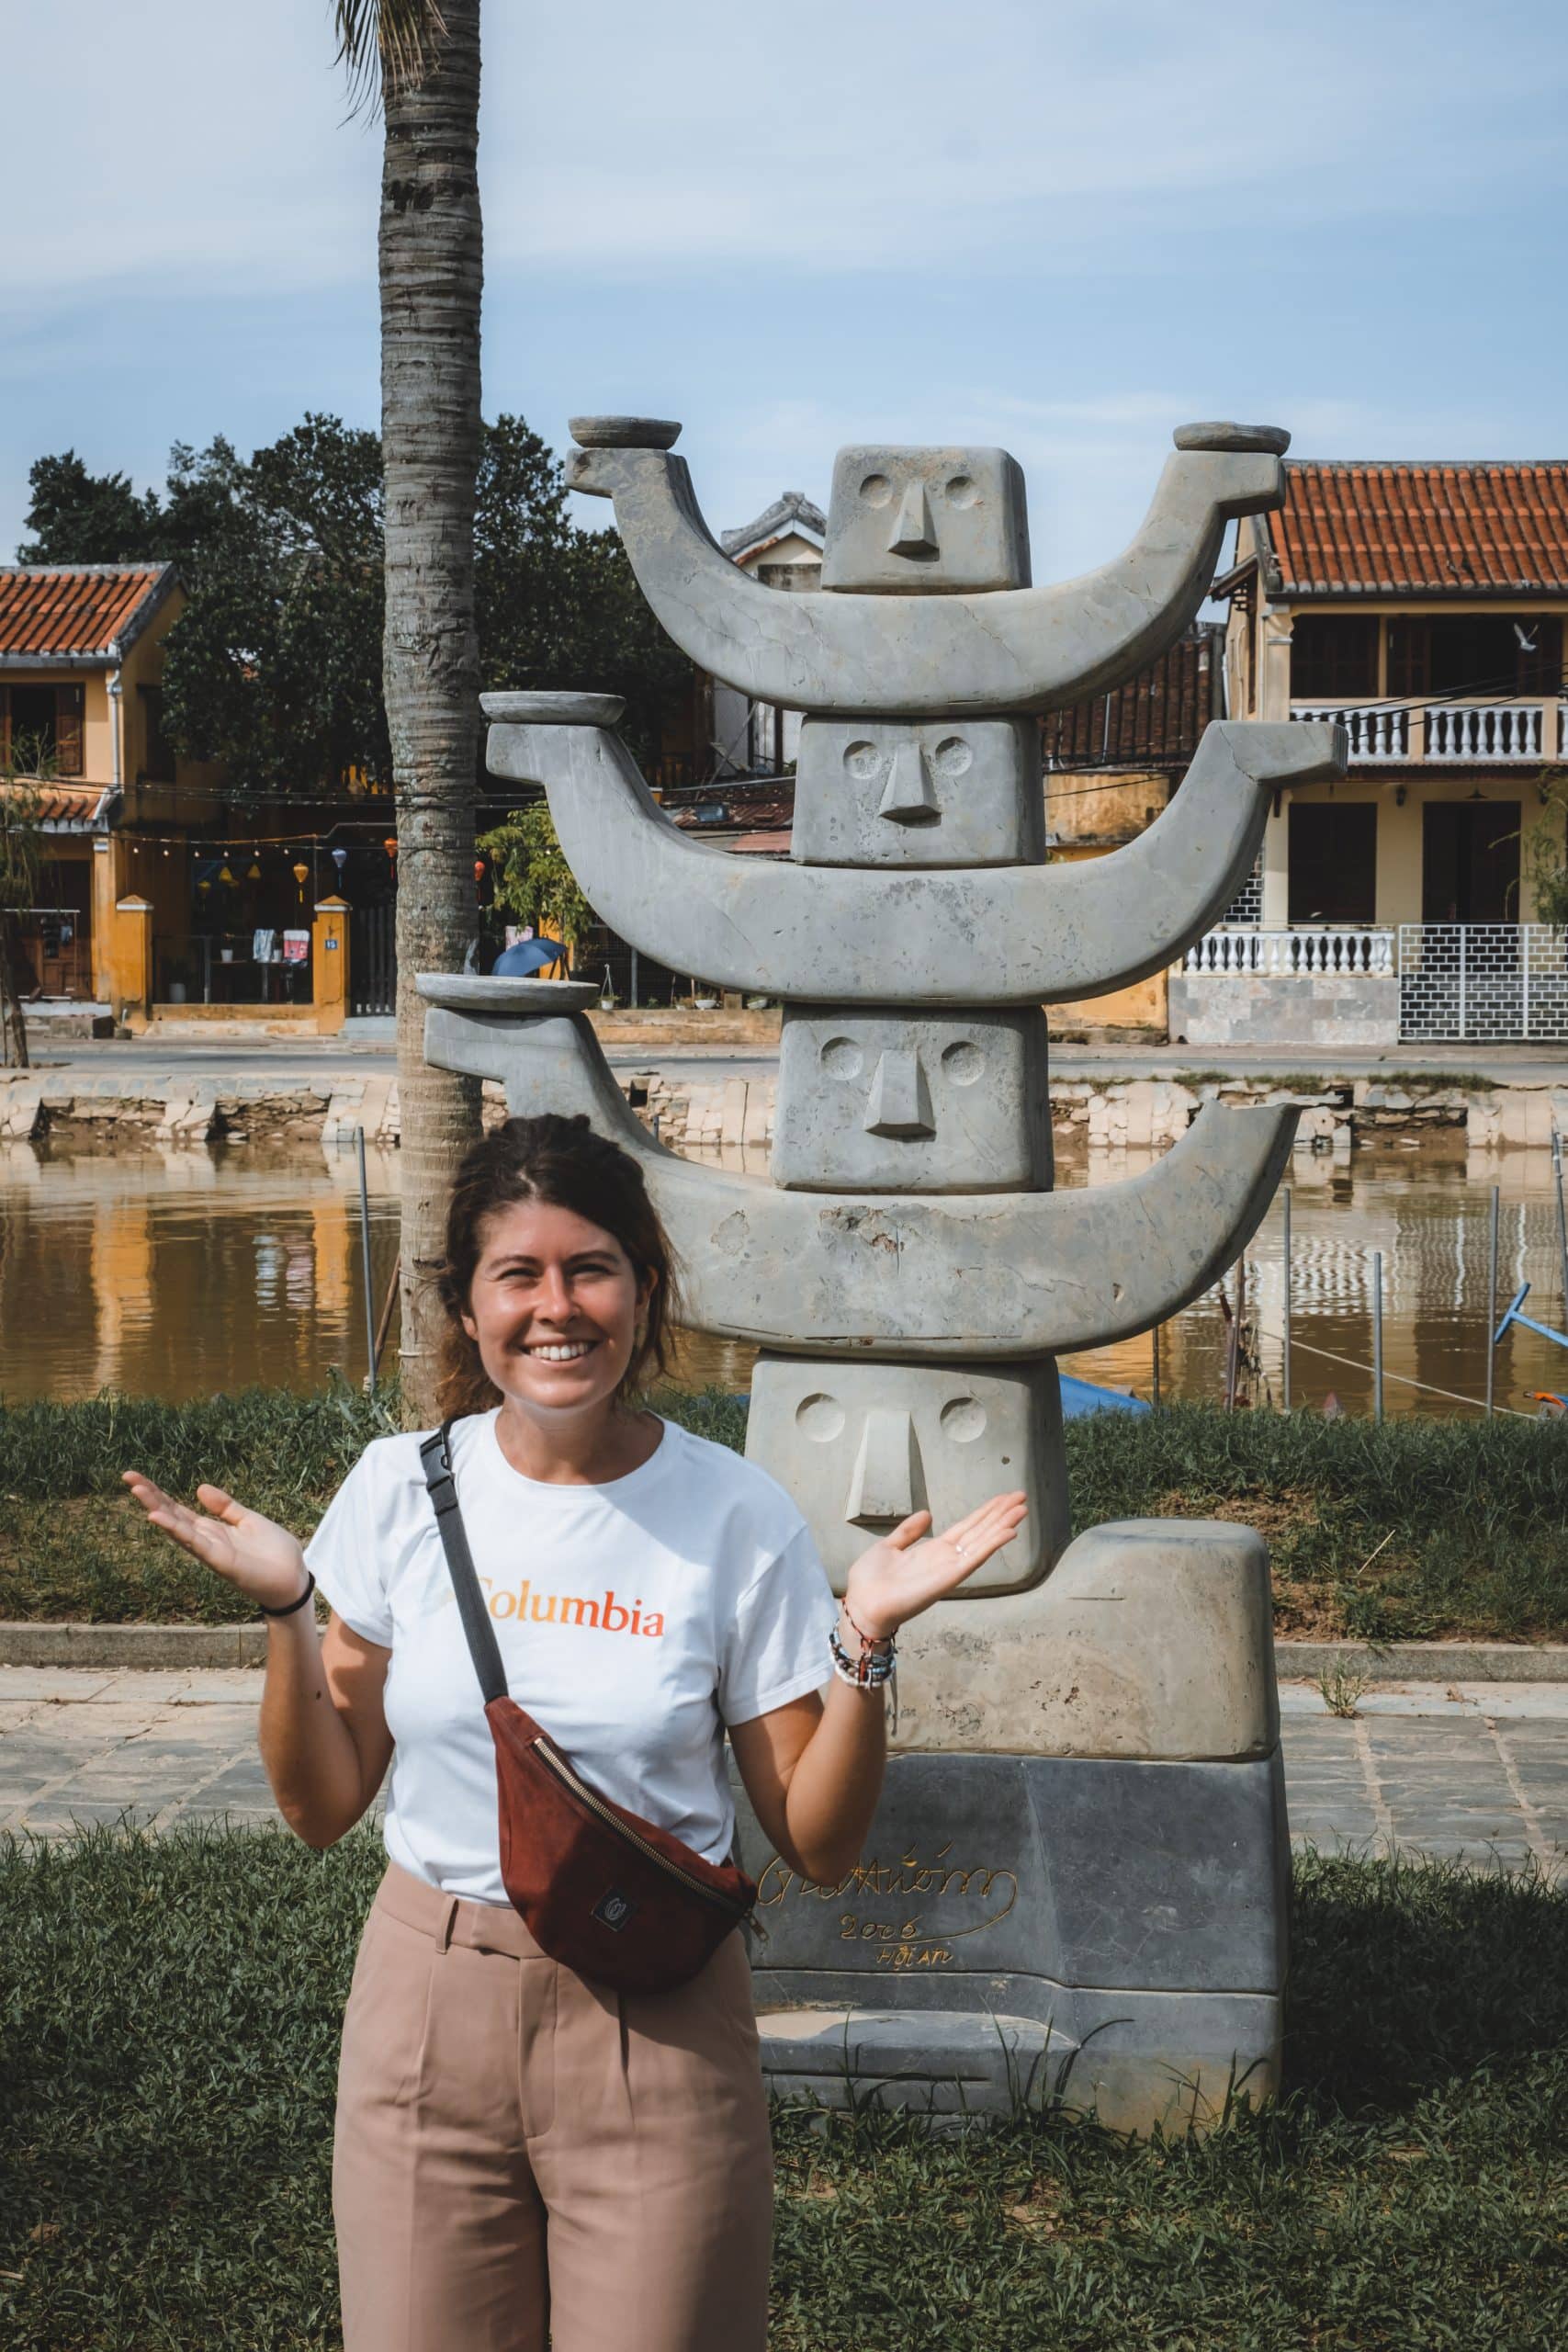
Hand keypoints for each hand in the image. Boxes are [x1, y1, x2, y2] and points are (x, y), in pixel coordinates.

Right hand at [121, 1471, 309, 1613]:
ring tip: (137, 1489)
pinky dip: (176, 1529)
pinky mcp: (220, 1560)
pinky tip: (157, 1517)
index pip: (178, 1509)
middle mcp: (205, 1541)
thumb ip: (225, 1506)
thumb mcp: (248, 1520)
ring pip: (177, 1527)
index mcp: (212, 1530)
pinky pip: (194, 1543)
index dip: (158, 1494)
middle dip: (150, 1497)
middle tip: (128, 1476)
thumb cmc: (274, 1553)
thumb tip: (199, 1488)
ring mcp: (210, 1551)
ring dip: (157, 1508)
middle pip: (172, 1515)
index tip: (137, 1477)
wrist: (294, 1579)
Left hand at [842, 1490, 1028, 1642]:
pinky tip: (1009, 1532)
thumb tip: (927, 1513)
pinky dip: (992, 1544)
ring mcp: (950, 1568)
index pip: (967, 1527)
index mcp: (933, 1550)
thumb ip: (908, 1532)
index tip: (1003, 1498)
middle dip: (1000, 1514)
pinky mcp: (949, 1578)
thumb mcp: (888, 1547)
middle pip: (980, 1531)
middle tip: (1022, 1496)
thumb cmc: (870, 1582)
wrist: (862, 1604)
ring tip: (1022, 1508)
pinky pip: (975, 1559)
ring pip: (983, 1542)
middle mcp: (946, 1558)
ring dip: (1003, 1524)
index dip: (985, 1512)